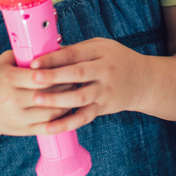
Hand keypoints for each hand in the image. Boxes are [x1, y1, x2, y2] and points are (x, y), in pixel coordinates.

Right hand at [0, 50, 74, 137]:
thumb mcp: (3, 63)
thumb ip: (26, 53)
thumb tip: (53, 46)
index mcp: (8, 79)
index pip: (40, 75)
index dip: (57, 71)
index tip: (69, 65)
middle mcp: (12, 100)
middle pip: (49, 93)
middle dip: (66, 85)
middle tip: (78, 77)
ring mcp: (18, 118)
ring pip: (52, 112)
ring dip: (68, 103)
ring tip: (75, 92)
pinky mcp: (23, 131)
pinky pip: (48, 127)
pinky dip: (62, 119)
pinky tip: (68, 110)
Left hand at [28, 38, 149, 133]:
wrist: (143, 80)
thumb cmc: (116, 60)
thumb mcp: (100, 47)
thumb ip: (76, 50)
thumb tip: (46, 51)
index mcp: (101, 52)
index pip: (74, 54)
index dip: (53, 58)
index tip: (33, 62)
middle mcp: (104, 71)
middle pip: (77, 74)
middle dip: (53, 76)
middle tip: (32, 79)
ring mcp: (104, 91)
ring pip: (79, 97)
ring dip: (57, 100)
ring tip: (36, 100)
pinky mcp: (103, 107)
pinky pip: (83, 117)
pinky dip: (67, 124)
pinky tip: (50, 127)